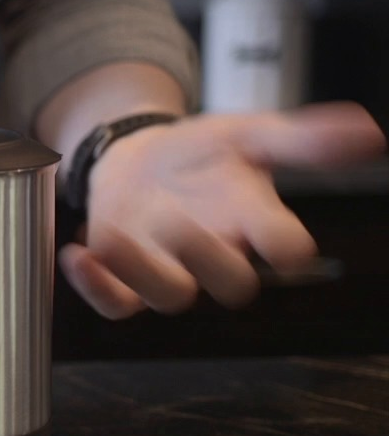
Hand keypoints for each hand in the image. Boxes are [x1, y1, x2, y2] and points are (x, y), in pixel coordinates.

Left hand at [60, 102, 385, 318]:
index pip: (286, 248)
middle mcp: (215, 253)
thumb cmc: (201, 154)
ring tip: (116, 236)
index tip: (286, 242)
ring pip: (168, 298)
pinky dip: (92, 285)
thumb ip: (301, 139)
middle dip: (210, 259)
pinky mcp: (123, 277)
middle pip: (229, 285)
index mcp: (254, 221)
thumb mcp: (247, 134)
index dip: (288, 248)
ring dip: (142, 271)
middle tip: (184, 222)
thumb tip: (368, 132)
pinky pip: (114, 303)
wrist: (139, 158)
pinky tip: (75, 254)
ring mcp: (168, 268)